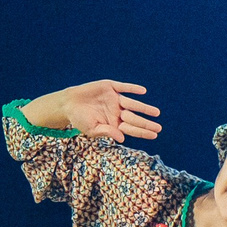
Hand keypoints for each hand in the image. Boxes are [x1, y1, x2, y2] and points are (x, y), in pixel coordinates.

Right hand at [37, 81, 159, 142]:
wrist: (68, 103)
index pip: (131, 129)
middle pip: (134, 118)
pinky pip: (124, 88)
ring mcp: (114, 99)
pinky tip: (143, 91)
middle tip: (159, 127)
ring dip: (144, 108)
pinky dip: (132, 89)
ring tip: (156, 113)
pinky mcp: (110, 87)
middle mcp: (117, 111)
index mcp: (113, 123)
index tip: (155, 135)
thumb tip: (122, 138)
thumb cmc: (79, 119)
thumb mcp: (92, 129)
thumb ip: (107, 132)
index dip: (142, 132)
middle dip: (146, 123)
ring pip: (132, 103)